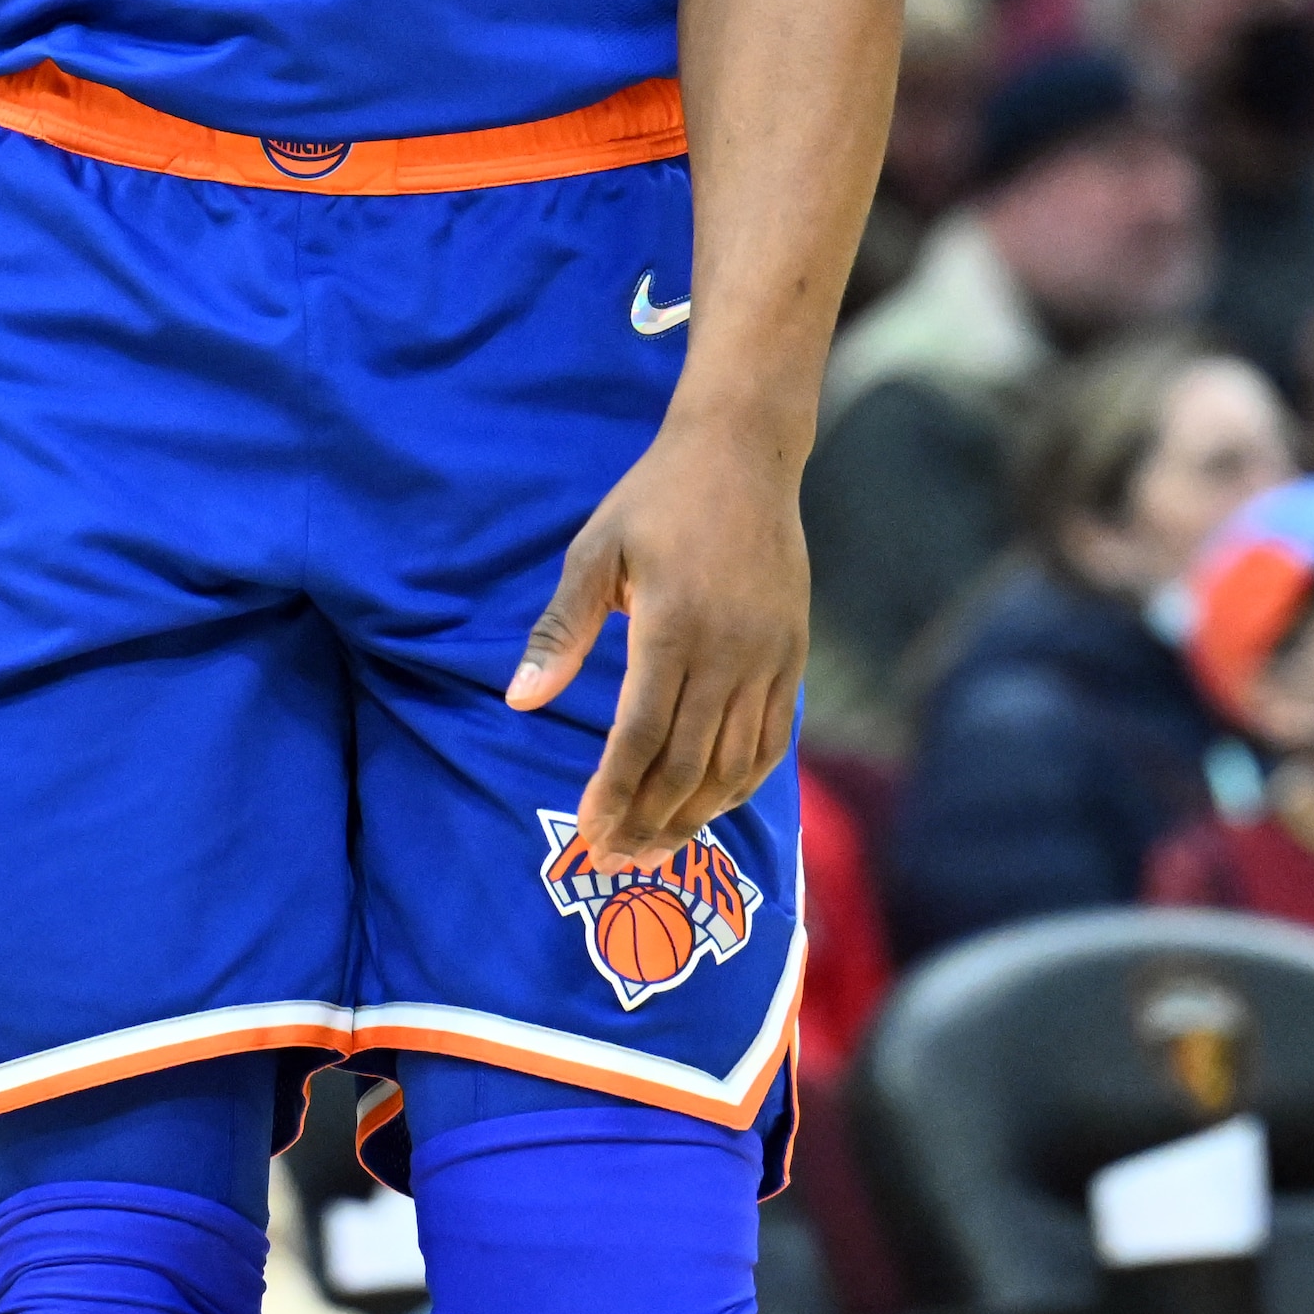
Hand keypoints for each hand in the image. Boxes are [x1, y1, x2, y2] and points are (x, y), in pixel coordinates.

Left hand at [507, 412, 805, 869]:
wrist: (744, 454)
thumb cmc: (655, 501)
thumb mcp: (596, 553)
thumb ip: (560, 632)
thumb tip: (519, 701)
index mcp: (673, 627)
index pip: (640, 737)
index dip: (613, 795)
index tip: (588, 833)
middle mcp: (728, 651)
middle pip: (688, 765)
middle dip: (648, 822)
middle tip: (614, 860)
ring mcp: (769, 656)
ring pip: (735, 763)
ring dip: (695, 815)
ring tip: (657, 846)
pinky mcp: (794, 654)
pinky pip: (774, 739)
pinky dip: (744, 782)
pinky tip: (714, 805)